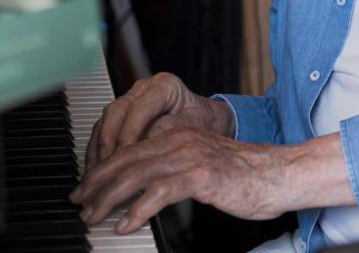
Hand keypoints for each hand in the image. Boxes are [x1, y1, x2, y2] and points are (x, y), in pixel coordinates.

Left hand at [71, 126, 331, 232]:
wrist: (278, 174)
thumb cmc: (244, 176)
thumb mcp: (202, 167)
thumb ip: (174, 171)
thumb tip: (145, 190)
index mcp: (177, 135)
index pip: (129, 150)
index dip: (102, 169)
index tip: (85, 187)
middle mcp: (179, 140)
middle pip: (126, 160)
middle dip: (96, 183)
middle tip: (79, 202)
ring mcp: (188, 156)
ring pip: (136, 175)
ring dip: (109, 198)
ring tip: (94, 216)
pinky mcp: (199, 175)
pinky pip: (159, 193)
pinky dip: (138, 210)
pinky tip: (126, 224)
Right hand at [84, 72, 232, 170]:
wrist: (207, 122)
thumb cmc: (203, 123)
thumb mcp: (193, 127)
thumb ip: (169, 133)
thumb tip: (144, 147)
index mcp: (163, 86)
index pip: (138, 109)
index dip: (128, 134)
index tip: (124, 157)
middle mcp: (143, 89)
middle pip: (115, 113)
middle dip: (108, 143)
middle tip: (106, 169)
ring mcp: (130, 100)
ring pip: (105, 121)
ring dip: (98, 149)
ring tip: (97, 174)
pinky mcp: (122, 116)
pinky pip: (103, 130)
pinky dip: (98, 150)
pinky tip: (97, 170)